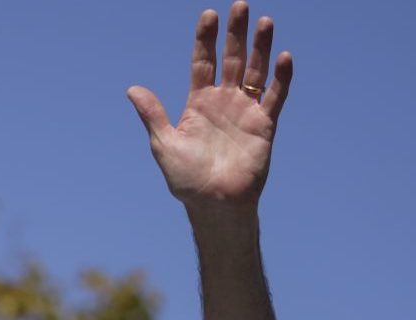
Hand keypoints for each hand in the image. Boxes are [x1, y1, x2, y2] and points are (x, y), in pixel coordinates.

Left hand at [127, 2, 292, 209]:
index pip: (203, 62)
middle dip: (235, 33)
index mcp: (198, 104)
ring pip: (256, 72)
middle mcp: (223, 102)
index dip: (205, 39)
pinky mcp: (264, 125)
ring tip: (265, 21)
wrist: (214, 204)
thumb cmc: (186, 179)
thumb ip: (153, 115)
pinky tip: (283, 57)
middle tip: (240, 5)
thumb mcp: (164, 144)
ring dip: (261, 47)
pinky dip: (281, 78)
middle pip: (232, 60)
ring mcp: (245, 112)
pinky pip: (275, 97)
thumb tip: (132, 89)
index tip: (208, 14)